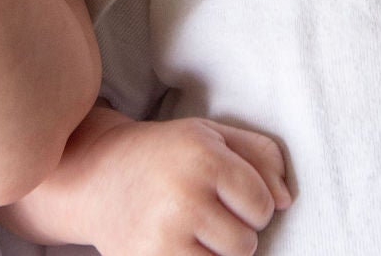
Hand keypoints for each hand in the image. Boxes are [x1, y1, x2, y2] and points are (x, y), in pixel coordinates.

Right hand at [66, 114, 291, 255]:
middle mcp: (184, 193)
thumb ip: (260, 156)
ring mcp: (164, 231)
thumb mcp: (212, 136)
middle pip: (246, 242)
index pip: (262, 205)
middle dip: (235, 232)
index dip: (253, 204)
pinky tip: (181, 245)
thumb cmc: (166, 154)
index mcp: (204, 155)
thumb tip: (285, 201)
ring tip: (193, 230)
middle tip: (206, 213)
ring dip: (217, 253)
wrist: (95, 175)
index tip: (230, 196)